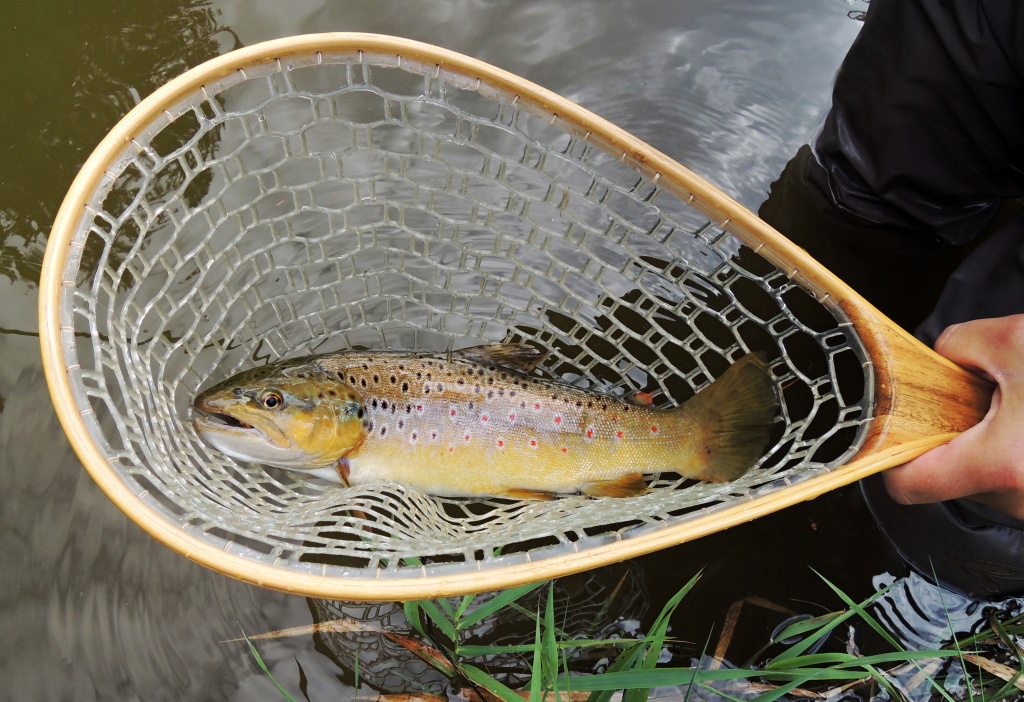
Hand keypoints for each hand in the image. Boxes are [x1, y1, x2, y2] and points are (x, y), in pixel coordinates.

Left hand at [884, 315, 1023, 519]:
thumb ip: (959, 347)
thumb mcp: (1016, 340)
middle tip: (983, 400)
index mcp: (1002, 465)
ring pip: (992, 484)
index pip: (909, 486)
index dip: (893, 456)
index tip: (896, 431)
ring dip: (996, 448)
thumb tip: (942, 360)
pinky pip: (1023, 484)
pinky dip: (1022, 456)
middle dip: (959, 440)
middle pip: (953, 481)